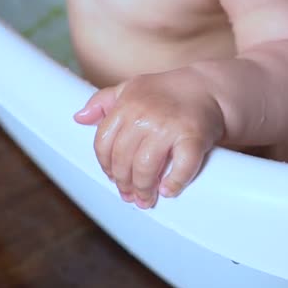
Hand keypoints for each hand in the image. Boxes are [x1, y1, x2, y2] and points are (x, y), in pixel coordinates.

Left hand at [74, 68, 224, 208]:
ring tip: (146, 199)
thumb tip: (78, 118)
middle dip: (124, 184)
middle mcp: (145, 115)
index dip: (106, 166)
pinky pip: (181, 167)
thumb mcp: (131, 88)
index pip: (104, 143)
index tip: (113, 178)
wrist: (208, 89)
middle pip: (123, 160)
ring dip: (143, 189)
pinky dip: (174, 183)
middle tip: (130, 196)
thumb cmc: (166, 92)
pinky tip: (168, 190)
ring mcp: (169, 126)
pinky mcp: (194, 137)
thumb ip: (103, 101)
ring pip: (146, 168)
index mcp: (127, 104)